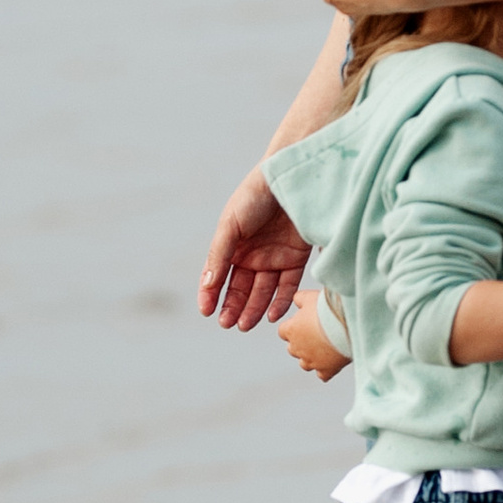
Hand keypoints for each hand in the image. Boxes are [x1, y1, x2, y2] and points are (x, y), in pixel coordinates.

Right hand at [199, 166, 309, 330]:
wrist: (290, 177)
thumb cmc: (254, 195)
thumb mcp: (231, 224)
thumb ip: (220, 254)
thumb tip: (208, 284)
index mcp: (232, 245)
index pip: (218, 276)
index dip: (211, 294)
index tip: (206, 311)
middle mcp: (252, 255)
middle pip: (240, 288)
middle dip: (233, 307)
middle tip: (227, 324)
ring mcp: (274, 257)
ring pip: (262, 292)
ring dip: (253, 310)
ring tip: (245, 325)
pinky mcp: (296, 258)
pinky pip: (286, 285)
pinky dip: (279, 301)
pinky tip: (271, 315)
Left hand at [277, 295, 348, 382]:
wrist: (347, 324)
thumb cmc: (328, 309)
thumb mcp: (310, 297)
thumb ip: (299, 298)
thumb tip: (296, 299)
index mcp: (291, 330)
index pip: (283, 331)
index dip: (293, 327)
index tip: (303, 322)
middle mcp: (297, 348)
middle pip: (292, 349)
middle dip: (301, 343)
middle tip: (316, 333)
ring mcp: (311, 361)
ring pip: (305, 364)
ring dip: (311, 357)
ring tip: (324, 348)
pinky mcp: (326, 370)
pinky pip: (322, 375)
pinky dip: (326, 370)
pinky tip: (333, 362)